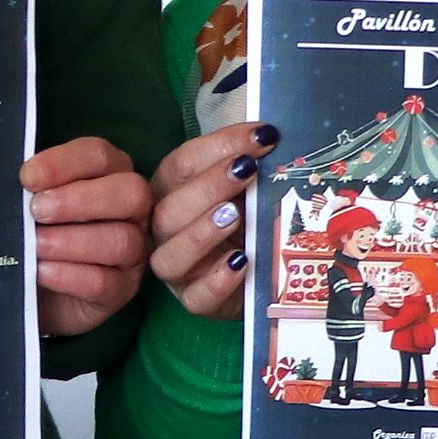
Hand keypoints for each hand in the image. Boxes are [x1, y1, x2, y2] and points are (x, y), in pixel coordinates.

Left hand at [24, 136, 151, 335]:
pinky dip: (70, 275)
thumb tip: (13, 181)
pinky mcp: (122, 290)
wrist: (34, 289)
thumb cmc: (34, 232)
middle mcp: (131, 210)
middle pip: (129, 193)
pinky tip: (41, 271)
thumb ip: (29, 188)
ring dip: (72, 241)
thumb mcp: (29, 204)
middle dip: (79, 200)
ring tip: (35, 245)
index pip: (98, 156)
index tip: (27, 178)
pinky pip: (106, 282)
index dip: (64, 163)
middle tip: (36, 211)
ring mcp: (133, 251)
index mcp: (109, 174)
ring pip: (121, 240)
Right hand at [144, 121, 276, 321]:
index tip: (262, 136)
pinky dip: (217, 280)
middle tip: (247, 170)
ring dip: (201, 233)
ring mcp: (177, 270)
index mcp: (172, 191)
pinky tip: (242, 261)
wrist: (259, 270)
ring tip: (235, 216)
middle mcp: (165, 230)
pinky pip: (197, 297)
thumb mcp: (250, 187)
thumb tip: (272, 136)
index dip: (220, 146)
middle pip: (169, 209)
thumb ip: (252, 164)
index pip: (182, 163)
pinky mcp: (195, 301)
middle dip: (208, 186)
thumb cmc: (248, 218)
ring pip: (171, 255)